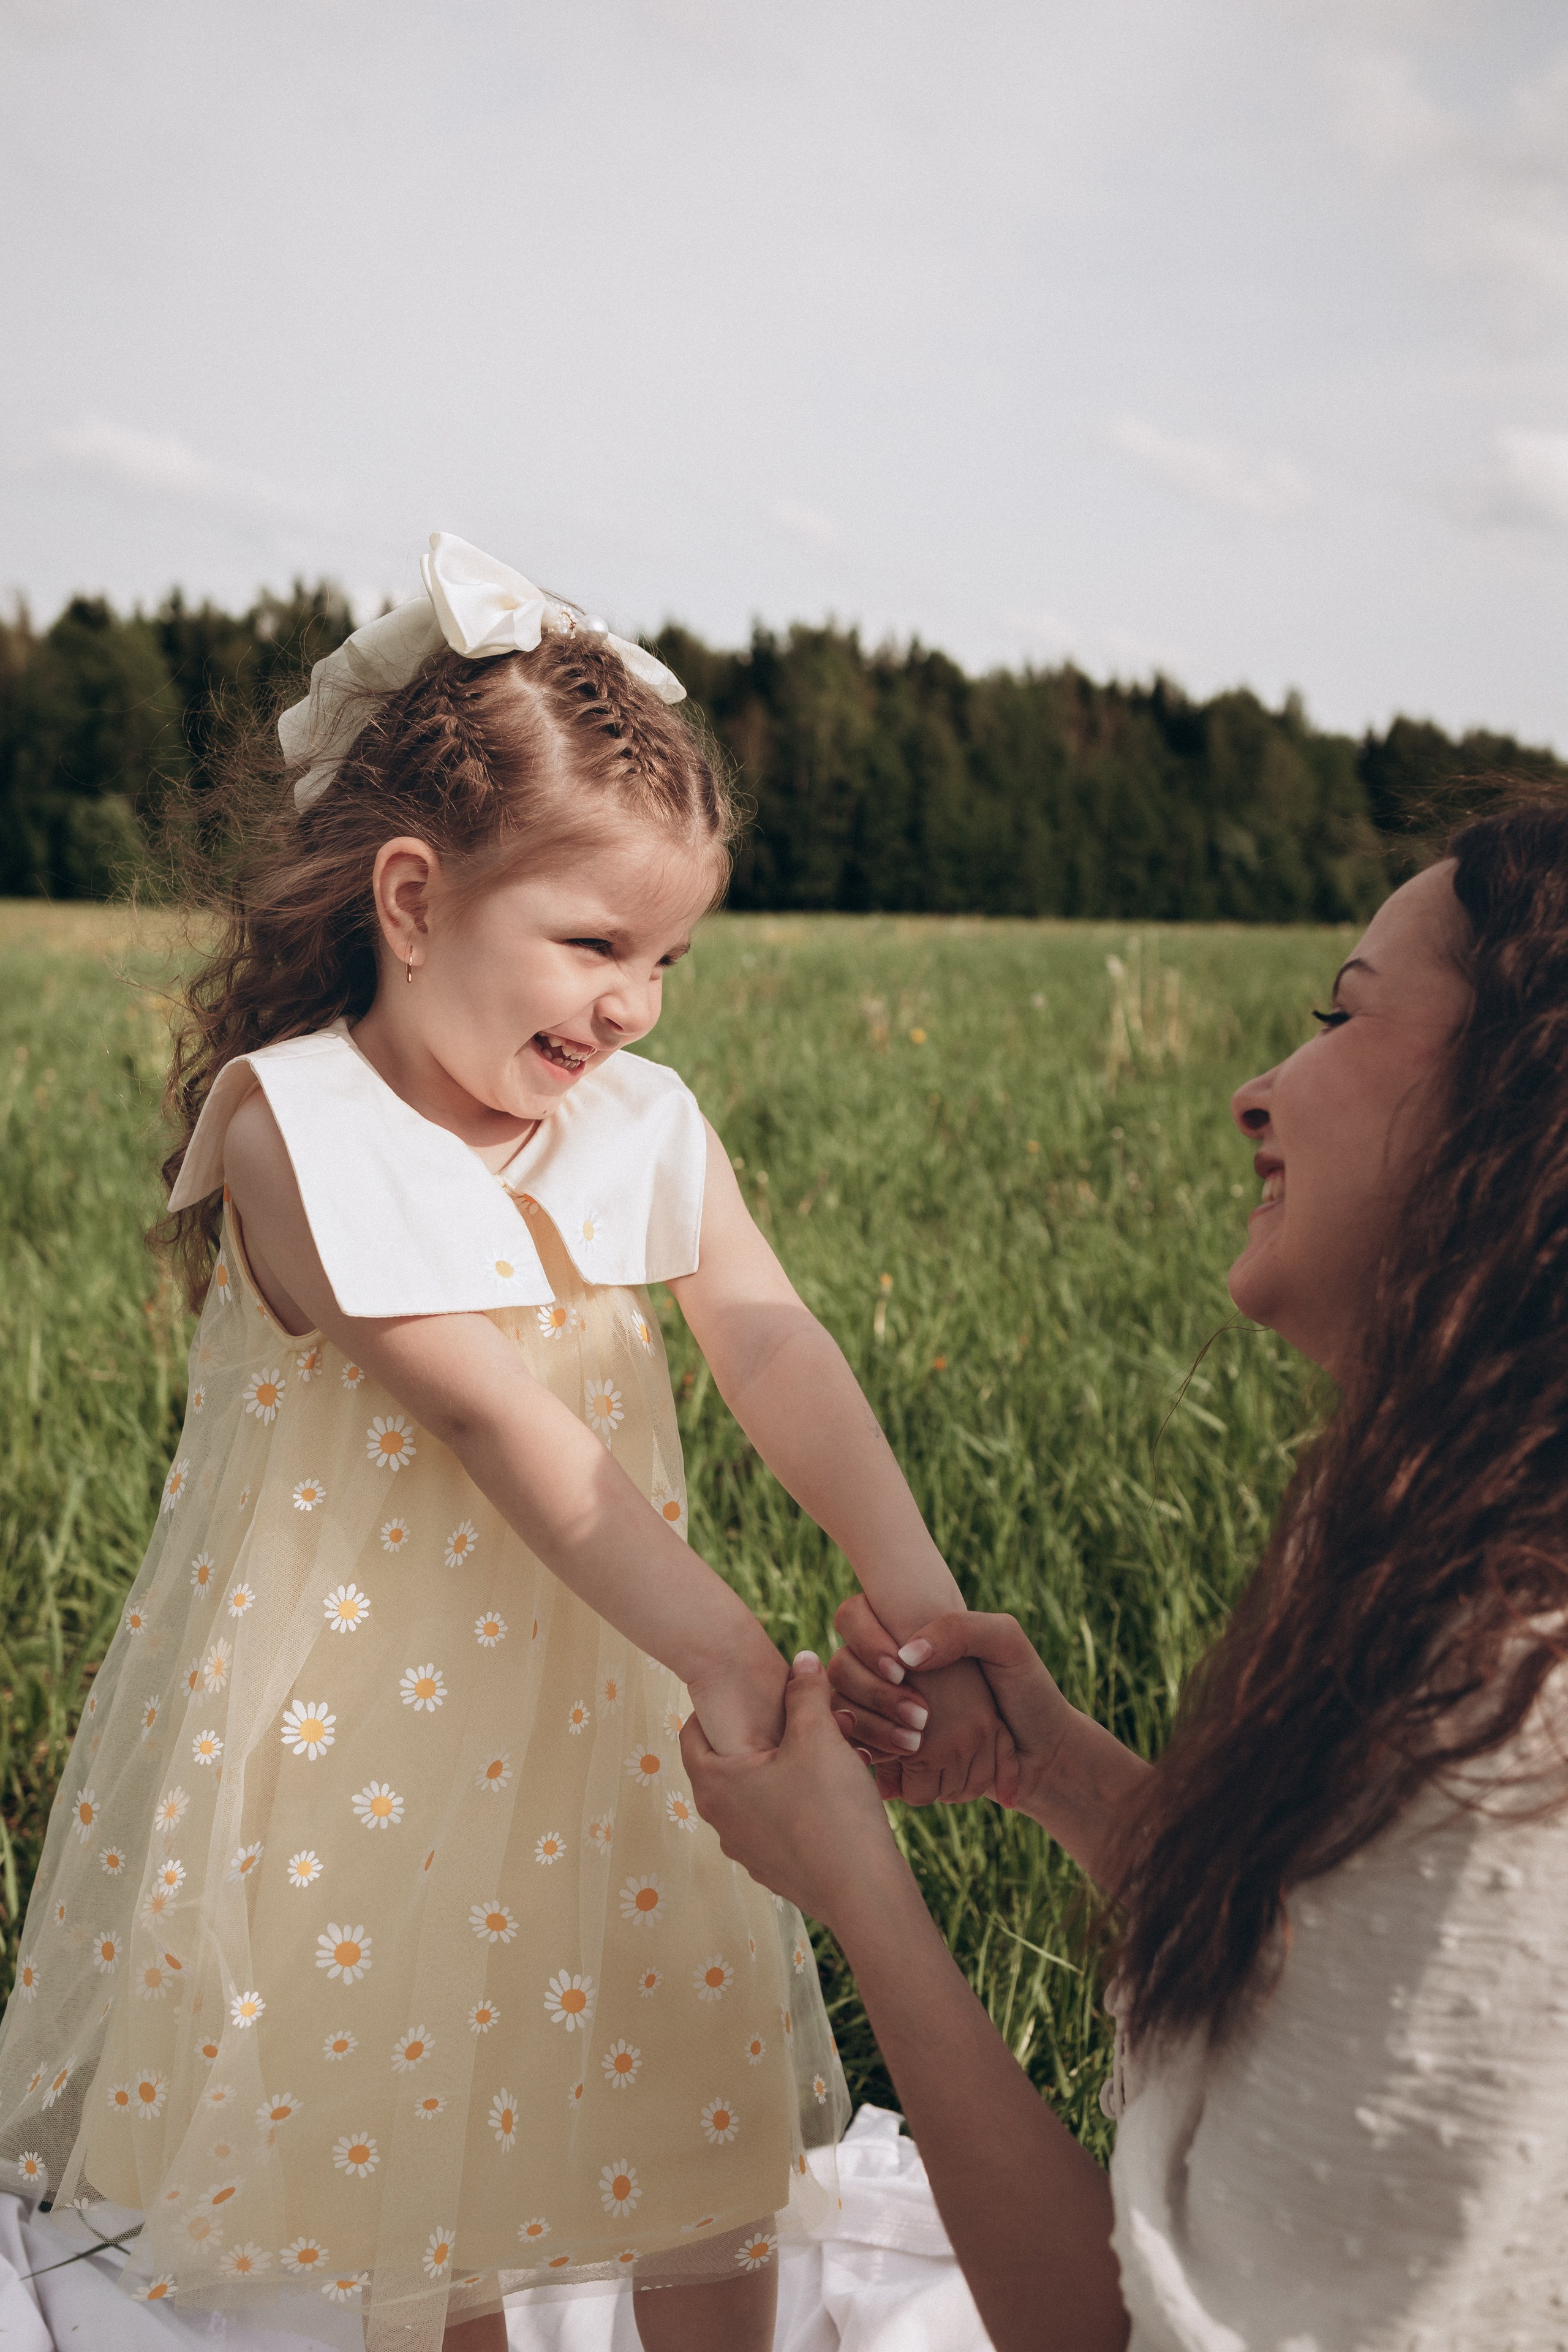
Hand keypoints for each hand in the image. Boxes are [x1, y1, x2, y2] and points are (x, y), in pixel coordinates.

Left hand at [681, 1651, 909, 1930]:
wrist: (863, 1893)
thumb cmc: (832, 1809)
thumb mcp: (818, 1736)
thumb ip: (805, 1692)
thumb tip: (802, 1659)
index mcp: (716, 1785)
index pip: (691, 1734)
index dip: (712, 1706)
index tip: (741, 1691)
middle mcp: (721, 1822)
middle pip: (726, 1765)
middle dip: (756, 1736)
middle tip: (787, 1716)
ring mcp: (747, 1852)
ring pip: (754, 1796)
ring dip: (778, 1771)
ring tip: (816, 1751)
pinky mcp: (775, 1871)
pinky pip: (775, 1824)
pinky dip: (793, 1803)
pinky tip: (829, 1793)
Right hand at [827, 1596, 1150, 1878]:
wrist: (1041, 1755)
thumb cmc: (1026, 1690)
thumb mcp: (1006, 1643)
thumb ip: (958, 1629)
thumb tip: (906, 1654)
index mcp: (907, 1632)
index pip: (853, 1617)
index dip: (864, 1639)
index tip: (902, 1668)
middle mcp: (887, 1670)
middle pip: (841, 1667)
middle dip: (872, 1692)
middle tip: (921, 1716)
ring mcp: (882, 1712)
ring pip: (840, 1709)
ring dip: (871, 1727)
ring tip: (915, 1747)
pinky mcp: (887, 1752)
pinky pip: (854, 1750)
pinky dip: (869, 1756)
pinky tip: (895, 1768)